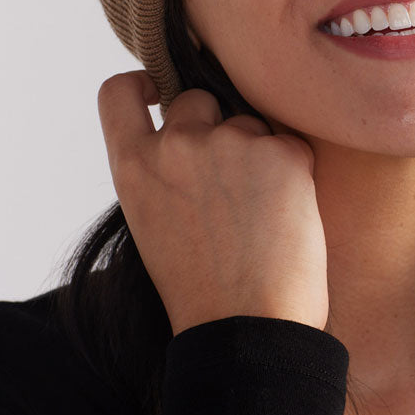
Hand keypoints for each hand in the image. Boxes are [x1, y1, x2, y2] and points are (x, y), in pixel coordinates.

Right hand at [97, 71, 328, 335]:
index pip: (117, 93)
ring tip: (261, 214)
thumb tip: (192, 133)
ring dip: (259, 153)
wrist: (248, 330)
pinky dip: (296, 172)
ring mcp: (229, 143)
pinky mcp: (281, 152)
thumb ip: (163, 171)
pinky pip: (292, 144)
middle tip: (232, 183)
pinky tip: (288, 216)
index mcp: (134, 167)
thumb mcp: (155, 222)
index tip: (158, 90)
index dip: (140, 84)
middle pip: (198, 101)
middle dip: (216, 126)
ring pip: (250, 123)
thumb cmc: (204, 289)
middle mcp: (177, 145)